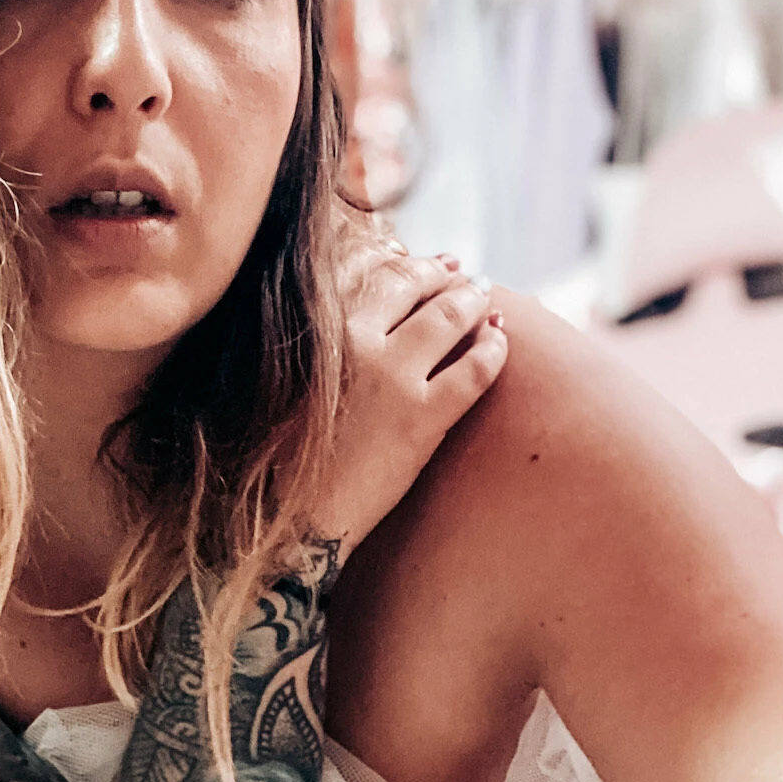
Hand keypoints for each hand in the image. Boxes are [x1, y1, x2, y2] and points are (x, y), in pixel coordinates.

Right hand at [310, 207, 507, 556]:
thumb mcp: (285, 388)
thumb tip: (348, 328)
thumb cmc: (281, 462)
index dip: (406, 265)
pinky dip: (493, 350)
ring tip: (487, 301)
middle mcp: (354, 342)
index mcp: (317, 332)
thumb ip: (313, 349)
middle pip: (411, 287)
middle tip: (462, 275)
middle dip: (442, 276)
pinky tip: (501, 342)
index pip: (371, 277)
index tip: (427, 263)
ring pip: (448, 320)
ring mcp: (392, 378)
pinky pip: (474, 371)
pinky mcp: (422, 418)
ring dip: (472, 304)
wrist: (294, 518)